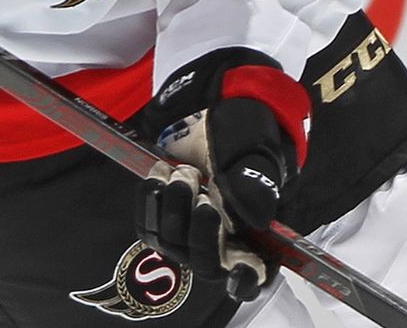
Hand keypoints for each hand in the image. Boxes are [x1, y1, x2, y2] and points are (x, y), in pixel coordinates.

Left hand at [136, 49, 310, 300]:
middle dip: (199, 228)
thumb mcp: (257, 155)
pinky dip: (150, 200)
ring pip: (173, 244)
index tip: (240, 273)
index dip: (245, 281)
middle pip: (206, 262)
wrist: (213, 127)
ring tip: (181, 171)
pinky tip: (159, 173)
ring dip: (173, 207)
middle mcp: (222, 249)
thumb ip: (257, 183)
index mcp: (258, 240)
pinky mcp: (161, 226)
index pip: (253, 277)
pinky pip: (148, 227)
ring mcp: (189, 240)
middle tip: (197, 187)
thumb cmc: (245, 145)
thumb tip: (253, 215)